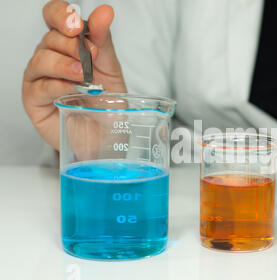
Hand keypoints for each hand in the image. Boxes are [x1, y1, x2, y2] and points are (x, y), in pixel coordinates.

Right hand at [22, 0, 126, 149]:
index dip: (61, 15)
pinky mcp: (34, 101)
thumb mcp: (110, 69)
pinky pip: (40, 86)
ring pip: (41, 60)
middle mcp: (50, 58)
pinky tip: (73, 90)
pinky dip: (58, 85)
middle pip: (50, 38)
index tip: (77, 25)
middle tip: (92, 57)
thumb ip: (103, 40)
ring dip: (64, 65)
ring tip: (84, 75)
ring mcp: (40, 79)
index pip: (54, 16)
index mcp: (67, 45)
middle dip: (72, 45)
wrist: (107, 137)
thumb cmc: (106, 104)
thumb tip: (105, 11)